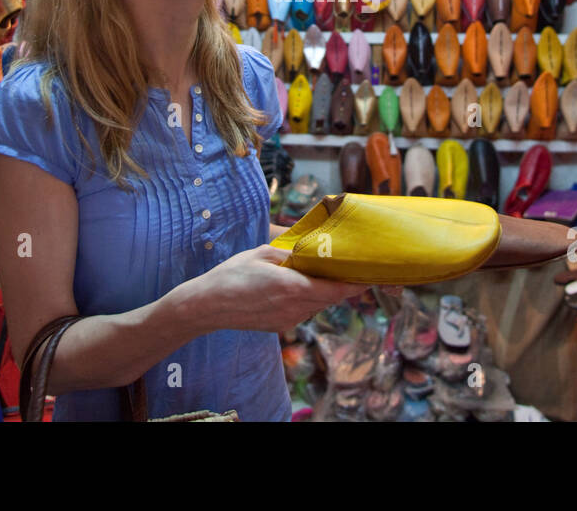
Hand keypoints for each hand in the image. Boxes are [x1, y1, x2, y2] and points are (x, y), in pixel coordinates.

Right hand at [184, 245, 368, 333]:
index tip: (370, 273)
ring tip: (312, 273)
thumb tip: (312, 249)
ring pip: (316, 305)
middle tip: (343, 265)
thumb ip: (292, 254)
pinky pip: (302, 312)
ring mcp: (288, 321)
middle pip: (330, 298)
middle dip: (337, 283)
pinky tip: (290, 287)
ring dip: (320, 291)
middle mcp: (295, 309)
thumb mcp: (263, 254)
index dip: (356, 283)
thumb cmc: (232, 275)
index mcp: (294, 288)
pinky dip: (304, 299)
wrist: (207, 306)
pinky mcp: (280, 328)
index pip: (337, 290)